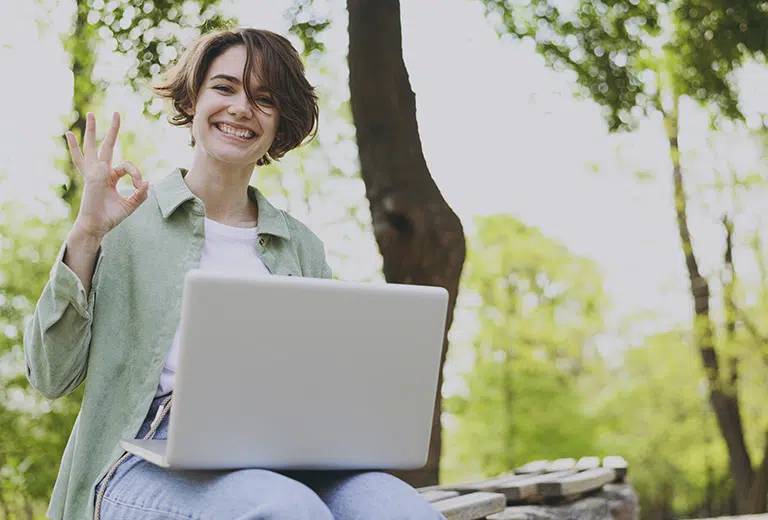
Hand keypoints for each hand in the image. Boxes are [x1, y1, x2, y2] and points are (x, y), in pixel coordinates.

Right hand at [65, 112, 148, 239]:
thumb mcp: (130, 205)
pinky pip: (82, 160)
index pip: (127, 166)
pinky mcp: (91, 176)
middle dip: (112, 130)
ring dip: (92, 130)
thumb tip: (147, 183)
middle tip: (117, 113)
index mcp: (110, 176)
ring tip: (91, 114)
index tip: (139, 186)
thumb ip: (140, 195)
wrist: (97, 226)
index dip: (136, 174)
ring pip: (92, 147)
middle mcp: (100, 171)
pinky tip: (68, 133)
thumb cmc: (111, 217)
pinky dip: (73, 147)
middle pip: (106, 146)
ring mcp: (93, 172)